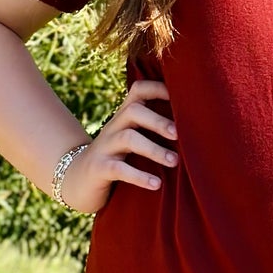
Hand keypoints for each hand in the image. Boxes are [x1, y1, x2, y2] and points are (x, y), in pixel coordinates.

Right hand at [57, 77, 176, 213]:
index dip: (158, 88)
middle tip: (179, 135)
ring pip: (128, 138)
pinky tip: (156, 184)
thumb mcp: (132, 139)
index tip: (182, 97)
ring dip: (154, 149)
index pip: (138, 90)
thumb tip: (195, 124)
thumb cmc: (116, 157)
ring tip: (174, 162)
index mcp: (124, 116)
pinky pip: (119, 169)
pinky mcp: (99, 168)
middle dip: (158, 121)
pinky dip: (139, 176)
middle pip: (133, 111)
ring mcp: (104, 147)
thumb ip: (152, 128)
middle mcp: (114, 127)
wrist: (77, 181)